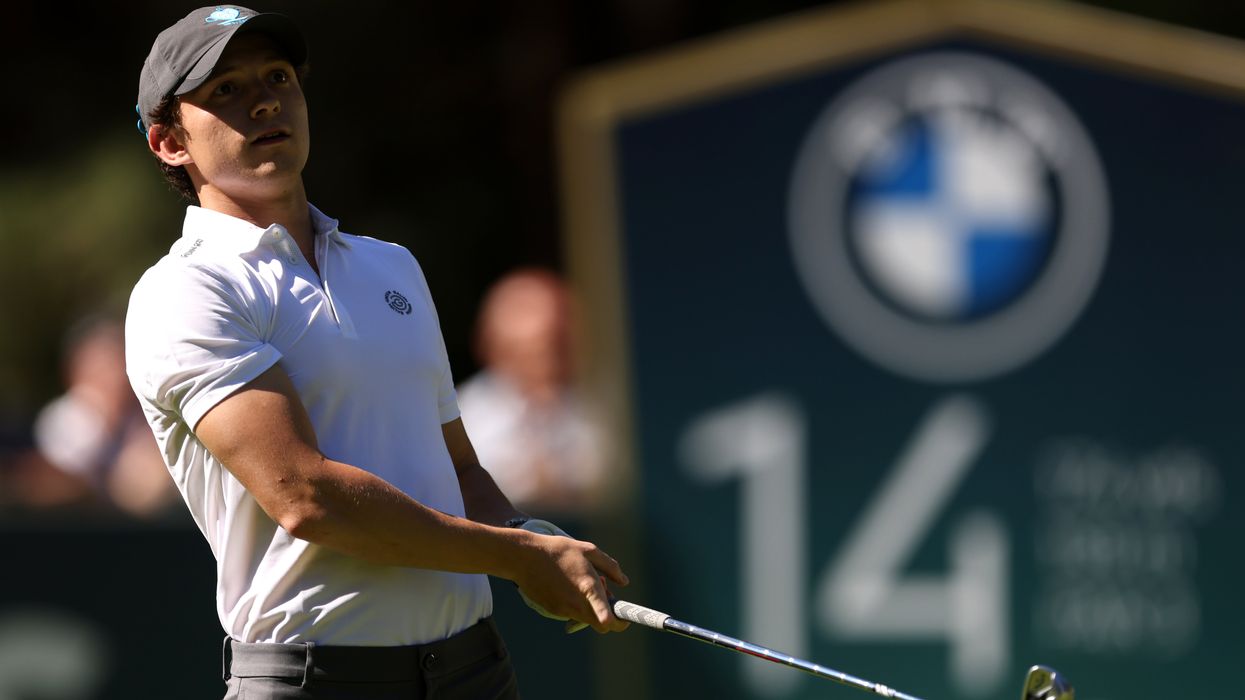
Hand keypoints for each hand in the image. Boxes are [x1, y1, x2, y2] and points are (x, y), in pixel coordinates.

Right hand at [511, 520, 628, 633]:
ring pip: (586, 619)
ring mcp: (564, 609)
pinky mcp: (553, 610)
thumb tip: (624, 582)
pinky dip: (576, 605)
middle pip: (601, 625)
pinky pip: (572, 613)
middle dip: (608, 616)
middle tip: (604, 595)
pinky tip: (568, 585)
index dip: (619, 624)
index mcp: (589, 587)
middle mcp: (577, 603)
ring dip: (591, 608)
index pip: (606, 619)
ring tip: (582, 583)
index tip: (625, 620)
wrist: (524, 557)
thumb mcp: (588, 550)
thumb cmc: (558, 550)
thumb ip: (610, 567)